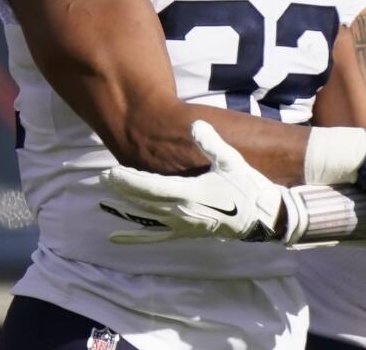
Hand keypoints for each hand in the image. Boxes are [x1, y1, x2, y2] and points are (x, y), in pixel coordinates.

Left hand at [98, 121, 284, 243]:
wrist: (263, 217)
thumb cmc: (248, 187)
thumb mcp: (231, 160)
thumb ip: (211, 143)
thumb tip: (194, 125)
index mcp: (189, 193)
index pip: (150, 187)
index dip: (128, 181)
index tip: (110, 173)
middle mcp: (181, 212)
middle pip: (143, 201)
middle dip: (122, 190)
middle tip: (102, 178)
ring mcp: (182, 225)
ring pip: (146, 217)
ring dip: (125, 209)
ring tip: (105, 201)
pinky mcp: (187, 232)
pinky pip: (156, 236)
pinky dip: (135, 237)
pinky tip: (115, 238)